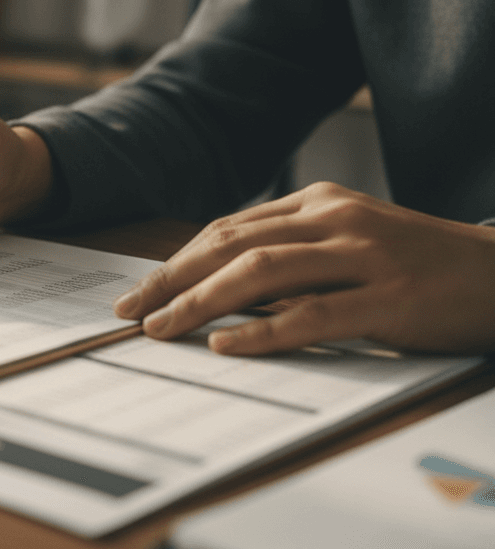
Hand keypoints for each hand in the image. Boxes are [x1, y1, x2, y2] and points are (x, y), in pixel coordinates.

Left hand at [113, 181, 494, 354]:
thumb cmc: (418, 265)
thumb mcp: (350, 242)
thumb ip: (293, 254)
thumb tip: (217, 288)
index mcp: (320, 203)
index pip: (228, 229)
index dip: (177, 260)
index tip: (139, 290)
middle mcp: (335, 220)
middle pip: (231, 245)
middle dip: (171, 279)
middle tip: (129, 310)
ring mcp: (363, 257)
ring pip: (260, 273)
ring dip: (200, 302)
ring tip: (162, 329)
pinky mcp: (388, 298)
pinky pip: (311, 315)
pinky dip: (262, 331)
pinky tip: (226, 345)